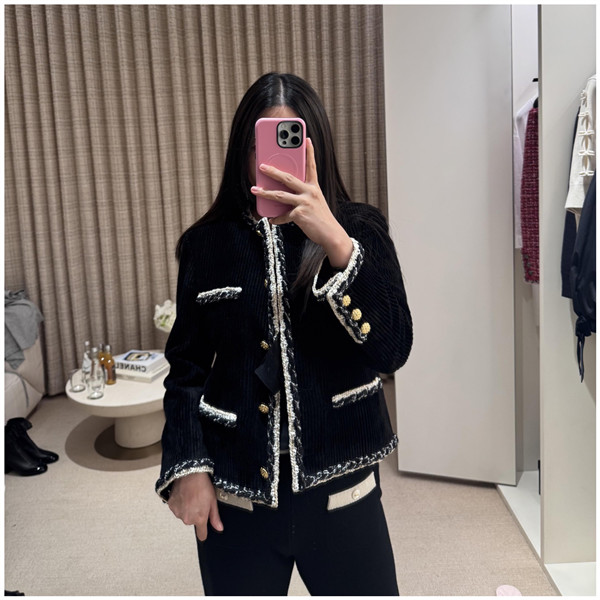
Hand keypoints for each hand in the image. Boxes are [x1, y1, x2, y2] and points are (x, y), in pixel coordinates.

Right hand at [168, 471, 223, 541]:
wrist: (190, 474)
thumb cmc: (203, 486)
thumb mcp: (213, 501)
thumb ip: (215, 517)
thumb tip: (219, 528)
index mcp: (199, 519)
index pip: (201, 535)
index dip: (204, 532)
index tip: (204, 530)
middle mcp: (188, 519)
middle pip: (192, 522)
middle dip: (195, 515)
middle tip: (198, 502)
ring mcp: (178, 513)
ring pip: (184, 515)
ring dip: (187, 509)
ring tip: (191, 497)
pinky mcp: (171, 506)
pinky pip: (177, 509)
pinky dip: (180, 504)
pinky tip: (184, 495)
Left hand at [251, 138, 352, 268]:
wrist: (331, 234)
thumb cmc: (321, 219)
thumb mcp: (314, 203)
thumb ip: (301, 196)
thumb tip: (281, 197)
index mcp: (314, 187)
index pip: (312, 166)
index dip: (309, 152)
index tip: (306, 138)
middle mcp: (310, 192)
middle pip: (288, 178)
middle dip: (273, 171)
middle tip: (262, 166)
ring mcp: (305, 202)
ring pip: (281, 195)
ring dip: (266, 192)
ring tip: (255, 190)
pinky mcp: (300, 214)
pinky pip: (284, 215)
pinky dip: (277, 218)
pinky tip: (272, 220)